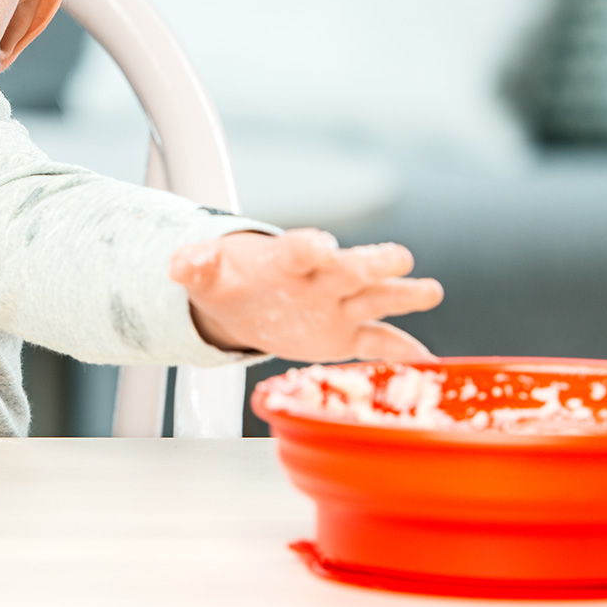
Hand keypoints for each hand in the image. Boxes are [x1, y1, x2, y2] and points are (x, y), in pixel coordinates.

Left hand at [170, 229, 441, 362]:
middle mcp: (321, 277)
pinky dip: (400, 351)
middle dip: (371, 263)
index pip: (298, 248)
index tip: (321, 245)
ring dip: (400, 295)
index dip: (309, 246)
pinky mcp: (346, 334)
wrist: (248, 296)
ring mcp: (338, 305)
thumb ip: (196, 266)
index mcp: (286, 259)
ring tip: (430, 290)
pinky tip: (426, 361)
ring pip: (374, 299)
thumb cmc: (232, 279)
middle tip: (397, 257)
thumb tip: (176, 263)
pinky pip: (377, 342)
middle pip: (349, 267)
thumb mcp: (207, 273)